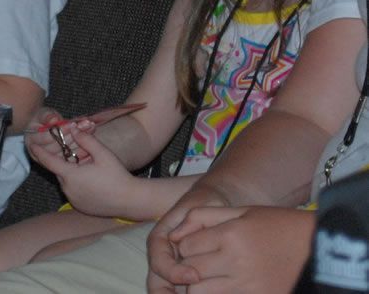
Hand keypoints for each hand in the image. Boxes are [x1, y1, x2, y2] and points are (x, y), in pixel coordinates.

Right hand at [24, 109, 95, 163]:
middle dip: (74, 134)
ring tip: (91, 127)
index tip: (73, 123)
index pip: (47, 138)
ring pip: (69, 152)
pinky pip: (75, 157)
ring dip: (82, 140)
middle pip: (59, 146)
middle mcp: (40, 156)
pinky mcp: (63, 164)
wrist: (46, 127)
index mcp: (32, 144)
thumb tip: (54, 119)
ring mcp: (53, 161)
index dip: (61, 130)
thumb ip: (47, 116)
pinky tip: (92, 137)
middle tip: (87, 124)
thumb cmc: (43, 119)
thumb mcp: (43, 114)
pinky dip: (84, 146)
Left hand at [28, 125, 136, 216]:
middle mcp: (68, 189)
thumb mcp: (103, 154)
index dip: (39, 152)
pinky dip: (77, 184)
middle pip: (59, 170)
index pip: (48, 161)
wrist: (131, 201)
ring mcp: (73, 200)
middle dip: (64, 161)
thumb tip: (74, 129)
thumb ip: (87, 140)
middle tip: (77, 155)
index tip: (31, 144)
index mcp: (70, 175)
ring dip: (71, 173)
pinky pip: (73, 191)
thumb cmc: (117, 176)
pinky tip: (92, 181)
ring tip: (88, 168)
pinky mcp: (80, 207)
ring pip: (66, 181)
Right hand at [146, 186, 230, 291]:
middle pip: (157, 283)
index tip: (195, 276)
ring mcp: (175, 269)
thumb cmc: (208, 202)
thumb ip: (191, 219)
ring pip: (168, 290)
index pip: (158, 260)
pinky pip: (186, 291)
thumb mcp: (201, 205)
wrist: (218, 203)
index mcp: (161, 239)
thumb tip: (176, 238)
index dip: (172, 271)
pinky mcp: (189, 277)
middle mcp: (164, 257)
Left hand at [165, 206, 313, 292]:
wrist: (323, 250)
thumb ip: (204, 218)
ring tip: (210, 277)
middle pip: (190, 271)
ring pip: (201, 293)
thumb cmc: (281, 225)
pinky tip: (224, 285)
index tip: (194, 246)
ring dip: (199, 286)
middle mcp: (236, 262)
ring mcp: (248, 286)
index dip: (184, 246)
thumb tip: (173, 234)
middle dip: (187, 267)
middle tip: (199, 263)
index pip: (185, 246)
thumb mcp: (243, 211)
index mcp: (230, 236)